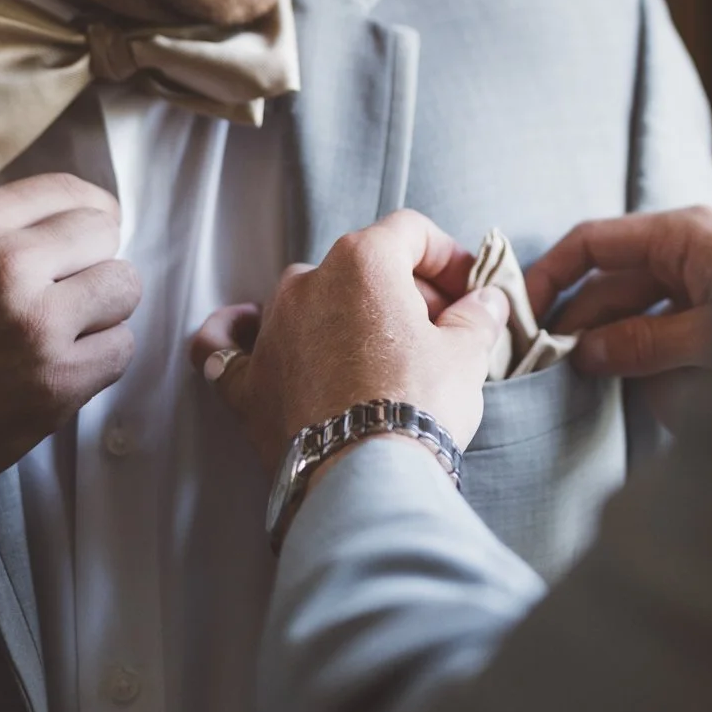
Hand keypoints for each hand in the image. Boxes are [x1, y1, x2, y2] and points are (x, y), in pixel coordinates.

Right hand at [0, 174, 141, 493]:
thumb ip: (10, 223)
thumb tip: (93, 214)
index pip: (74, 193)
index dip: (89, 216)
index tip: (86, 237)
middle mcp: (8, 267)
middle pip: (106, 237)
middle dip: (92, 262)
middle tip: (65, 290)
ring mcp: (37, 326)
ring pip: (124, 289)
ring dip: (102, 310)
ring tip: (63, 328)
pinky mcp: (57, 382)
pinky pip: (121, 348)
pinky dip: (99, 358)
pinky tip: (60, 364)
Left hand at [191, 211, 509, 477]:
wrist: (366, 479)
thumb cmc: (418, 406)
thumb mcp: (466, 355)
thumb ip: (476, 317)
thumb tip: (487, 301)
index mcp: (362, 261)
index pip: (410, 233)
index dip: (446, 257)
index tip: (468, 290)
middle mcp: (306, 282)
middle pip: (361, 266)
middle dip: (402, 291)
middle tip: (438, 330)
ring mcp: (270, 330)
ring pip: (304, 298)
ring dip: (341, 313)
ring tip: (377, 352)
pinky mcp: (245, 380)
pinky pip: (224, 344)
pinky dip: (237, 332)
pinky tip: (243, 325)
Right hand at [526, 204, 711, 382]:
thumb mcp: (710, 338)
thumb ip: (645, 344)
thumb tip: (585, 354)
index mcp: (684, 234)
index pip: (594, 242)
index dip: (551, 274)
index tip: (520, 313)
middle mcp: (690, 249)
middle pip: (610, 283)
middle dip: (578, 322)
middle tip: (541, 367)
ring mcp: (704, 280)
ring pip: (635, 312)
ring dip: (610, 346)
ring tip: (581, 382)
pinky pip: (664, 330)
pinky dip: (644, 356)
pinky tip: (632, 385)